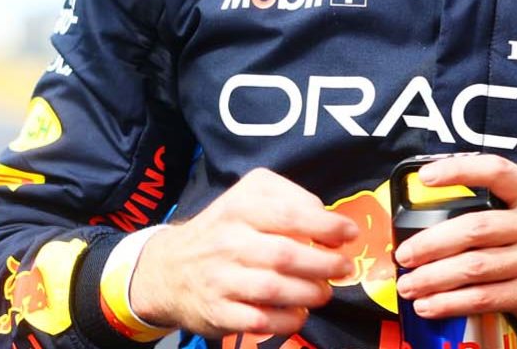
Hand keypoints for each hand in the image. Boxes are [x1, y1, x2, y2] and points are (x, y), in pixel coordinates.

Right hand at [129, 167, 358, 336]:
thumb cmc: (223, 229)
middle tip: (342, 268)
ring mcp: (220, 278)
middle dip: (324, 264)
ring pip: (274, 289)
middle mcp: (228, 241)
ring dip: (310, 293)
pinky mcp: (217, 311)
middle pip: (286, 255)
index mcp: (241, 207)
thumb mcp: (249, 196)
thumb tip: (328, 221)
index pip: (290, 214)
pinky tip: (299, 313)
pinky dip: (287, 320)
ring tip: (324, 292)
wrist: (168, 269)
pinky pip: (259, 320)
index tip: (349, 234)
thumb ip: (290, 199)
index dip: (326, 225)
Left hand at [391, 154, 516, 342]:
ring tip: (410, 285)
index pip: (496, 171)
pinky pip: (482, 297)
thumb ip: (489, 210)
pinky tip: (429, 305)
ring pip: (474, 267)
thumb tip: (425, 219)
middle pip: (475, 228)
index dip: (459, 170)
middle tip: (404, 255)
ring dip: (433, 278)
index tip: (425, 177)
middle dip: (431, 243)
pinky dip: (449, 303)